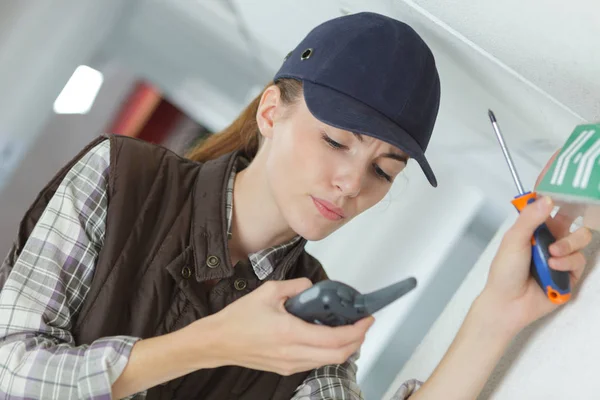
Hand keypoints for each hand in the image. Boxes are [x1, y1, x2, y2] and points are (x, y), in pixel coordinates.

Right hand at [196, 278, 373, 375]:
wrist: (218, 342)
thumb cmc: (238, 319)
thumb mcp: (268, 291)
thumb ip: (296, 286)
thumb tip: (312, 287)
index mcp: (290, 333)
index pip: (335, 338)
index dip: (356, 330)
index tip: (367, 319)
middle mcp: (293, 353)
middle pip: (339, 355)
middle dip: (357, 340)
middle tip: (362, 325)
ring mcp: (290, 364)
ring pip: (329, 361)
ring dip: (344, 347)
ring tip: (348, 330)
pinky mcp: (286, 369)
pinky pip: (315, 363)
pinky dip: (329, 352)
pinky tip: (327, 337)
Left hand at [483, 196, 591, 331]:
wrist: (508, 303)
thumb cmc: (505, 270)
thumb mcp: (513, 240)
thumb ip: (529, 219)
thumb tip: (548, 199)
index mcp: (535, 229)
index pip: (552, 208)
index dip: (562, 200)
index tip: (570, 193)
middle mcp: (551, 240)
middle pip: (574, 222)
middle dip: (572, 225)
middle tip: (558, 233)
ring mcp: (562, 256)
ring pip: (581, 240)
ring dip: (568, 246)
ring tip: (552, 256)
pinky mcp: (571, 274)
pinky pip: (580, 260)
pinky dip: (567, 263)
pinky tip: (554, 268)